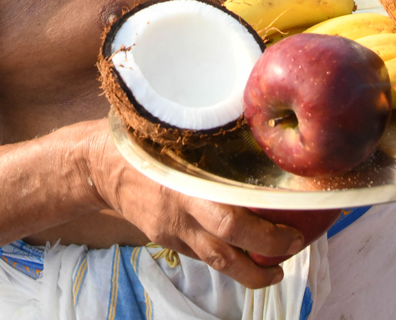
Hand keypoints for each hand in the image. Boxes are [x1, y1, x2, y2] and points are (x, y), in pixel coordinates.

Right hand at [86, 121, 303, 287]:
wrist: (100, 165)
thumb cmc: (145, 138)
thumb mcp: (177, 132)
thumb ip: (211, 139)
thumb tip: (256, 124)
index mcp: (186, 188)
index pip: (230, 223)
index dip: (265, 235)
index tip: (294, 232)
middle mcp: (181, 216)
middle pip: (226, 253)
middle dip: (264, 261)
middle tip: (293, 250)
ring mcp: (173, 233)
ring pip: (216, 264)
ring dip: (250, 272)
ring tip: (275, 269)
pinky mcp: (167, 239)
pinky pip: (200, 254)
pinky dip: (226, 255)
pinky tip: (244, 249)